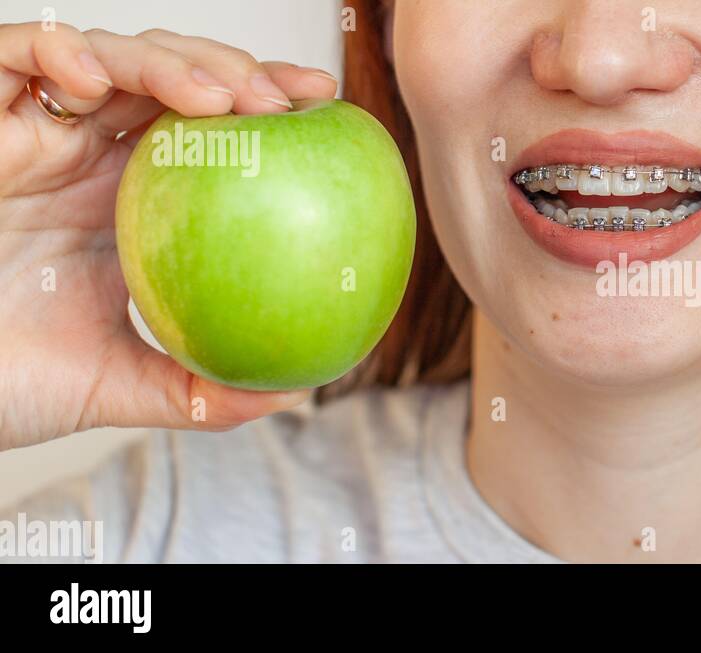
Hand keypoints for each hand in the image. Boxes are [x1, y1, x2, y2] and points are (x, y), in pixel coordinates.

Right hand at [0, 22, 338, 448]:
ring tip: (218, 97)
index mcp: (135, 201)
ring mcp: (34, 132)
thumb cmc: (6, 380)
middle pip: (174, 79)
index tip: (327, 108)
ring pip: (109, 56)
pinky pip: (10, 56)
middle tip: (288, 101)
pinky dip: (55, 51)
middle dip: (236, 70)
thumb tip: (295, 392)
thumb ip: (198, 390)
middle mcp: (90, 156)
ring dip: (167, 60)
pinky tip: (95, 82)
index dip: (268, 105)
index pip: (213, 132)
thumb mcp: (117, 387)